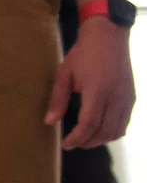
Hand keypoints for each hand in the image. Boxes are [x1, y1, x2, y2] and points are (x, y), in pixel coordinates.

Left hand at [48, 20, 136, 148]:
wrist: (109, 37)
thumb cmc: (83, 53)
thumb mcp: (64, 74)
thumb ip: (57, 99)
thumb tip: (49, 122)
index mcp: (98, 91)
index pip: (89, 124)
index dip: (77, 138)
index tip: (66, 145)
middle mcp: (116, 98)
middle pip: (105, 132)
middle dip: (88, 142)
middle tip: (73, 144)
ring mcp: (127, 99)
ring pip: (118, 130)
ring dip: (101, 139)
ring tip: (85, 139)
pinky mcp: (132, 97)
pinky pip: (125, 122)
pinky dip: (113, 131)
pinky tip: (101, 129)